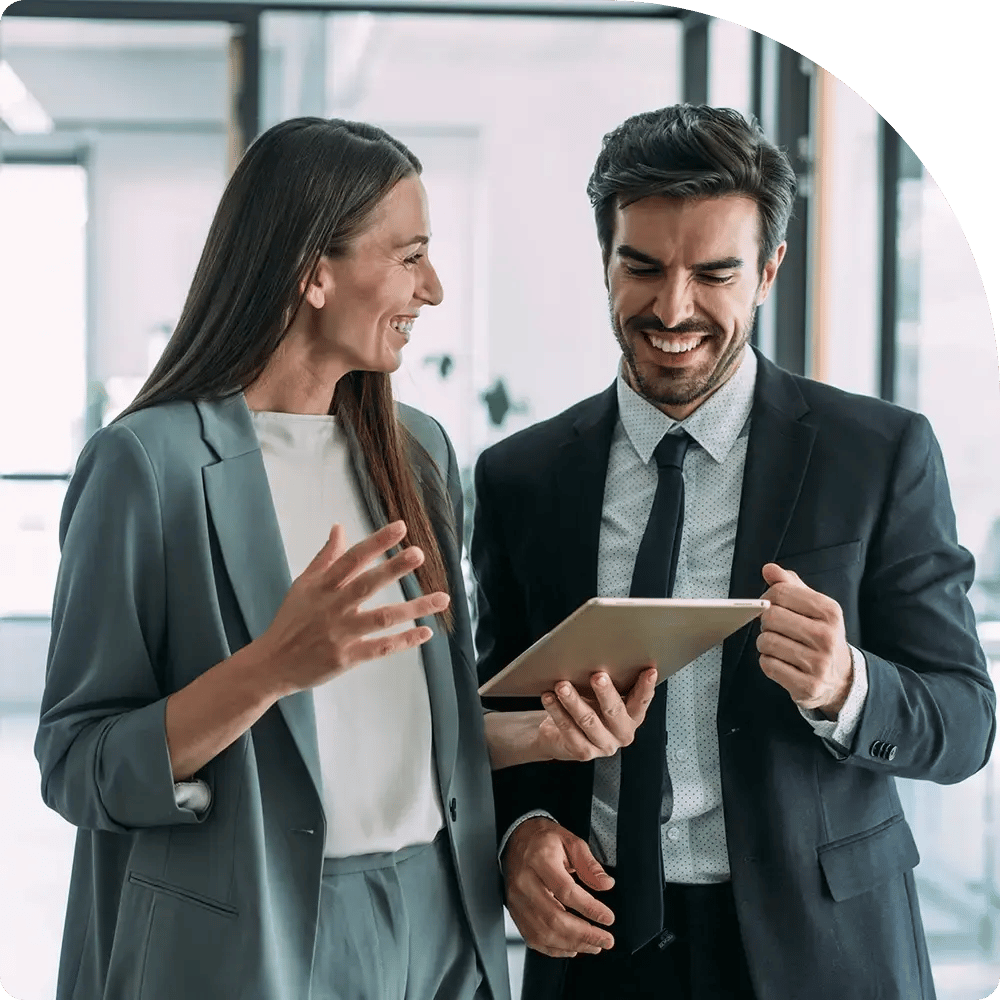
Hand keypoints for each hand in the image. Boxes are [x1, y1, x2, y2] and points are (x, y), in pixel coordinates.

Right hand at [256, 520, 449, 695]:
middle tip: (419, 554)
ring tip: (442, 598)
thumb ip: (325, 557)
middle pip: (367, 584)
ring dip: (414, 607)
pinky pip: (381, 648)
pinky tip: (426, 631)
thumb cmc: (290, 621)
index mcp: (322, 586)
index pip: (352, 558)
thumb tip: (339, 527)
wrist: (271, 664)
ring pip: (382, 618)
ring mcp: (341, 633)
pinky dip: (404, 640)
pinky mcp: (347, 658)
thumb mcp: (302, 585)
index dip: (377, 542)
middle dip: (394, 568)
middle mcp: (333, 607)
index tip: (401, 527)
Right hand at [503, 818, 615, 957]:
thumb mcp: (570, 841)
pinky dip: (554, 948)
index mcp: (540, 860)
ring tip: (593, 946)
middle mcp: (525, 882)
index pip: (566, 891)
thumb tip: (606, 884)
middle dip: (584, 934)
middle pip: (554, 917)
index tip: (607, 917)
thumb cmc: (543, 840)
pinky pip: (533, 938)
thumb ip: (589, 864)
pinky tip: (571, 947)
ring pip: (543, 932)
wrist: (516, 839)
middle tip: (605, 940)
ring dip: (572, 944)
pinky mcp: (514, 911)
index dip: (590, 908)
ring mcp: (517, 899)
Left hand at [537, 668, 656, 761]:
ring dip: (573, 701)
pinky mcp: (583, 752)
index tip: (649, 671)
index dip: (646, 687)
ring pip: (588, 720)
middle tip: (597, 676)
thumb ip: (609, 683)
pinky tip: (549, 697)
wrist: (561, 736)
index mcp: (632, 717)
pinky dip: (557, 711)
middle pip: (614, 711)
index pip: (641, 701)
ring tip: (562, 685)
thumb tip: (603, 655)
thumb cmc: (587, 708)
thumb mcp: (601, 696)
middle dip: (605, 692)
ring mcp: (604, 745)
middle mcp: (622, 733)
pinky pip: (569, 729)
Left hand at [757, 563, 852, 716]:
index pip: (781, 592)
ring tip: (778, 645)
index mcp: (830, 612)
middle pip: (771, 617)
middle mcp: (827, 637)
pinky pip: (768, 665)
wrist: (841, 678)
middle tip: (774, 627)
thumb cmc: (820, 635)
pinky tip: (781, 662)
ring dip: (765, 643)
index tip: (770, 604)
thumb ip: (791, 585)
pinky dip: (768, 662)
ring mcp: (818, 664)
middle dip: (765, 621)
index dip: (768, 597)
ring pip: (766, 642)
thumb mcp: (813, 607)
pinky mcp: (807, 686)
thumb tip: (769, 569)